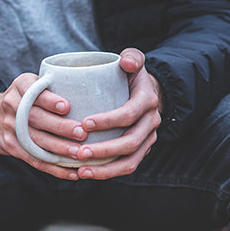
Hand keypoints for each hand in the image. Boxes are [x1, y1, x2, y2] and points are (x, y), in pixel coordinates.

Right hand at [0, 74, 86, 179]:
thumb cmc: (23, 98)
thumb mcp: (30, 84)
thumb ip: (51, 86)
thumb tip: (88, 92)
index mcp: (21, 87)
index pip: (33, 92)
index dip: (49, 100)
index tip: (67, 106)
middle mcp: (12, 106)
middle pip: (36, 118)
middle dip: (60, 127)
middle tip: (81, 133)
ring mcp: (11, 128)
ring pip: (36, 141)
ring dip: (59, 149)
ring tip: (79, 153)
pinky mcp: (12, 147)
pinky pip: (35, 159)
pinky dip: (55, 168)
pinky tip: (72, 173)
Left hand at [71, 48, 162, 179]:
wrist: (147, 92)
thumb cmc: (131, 76)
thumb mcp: (134, 60)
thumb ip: (132, 57)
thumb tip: (125, 63)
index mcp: (147, 101)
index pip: (129, 114)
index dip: (108, 121)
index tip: (84, 123)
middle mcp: (151, 123)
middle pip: (130, 142)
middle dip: (104, 150)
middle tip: (78, 152)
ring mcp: (147, 139)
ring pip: (130, 161)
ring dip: (105, 169)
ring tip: (81, 170)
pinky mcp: (141, 151)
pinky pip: (127, 167)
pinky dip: (107, 173)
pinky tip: (85, 173)